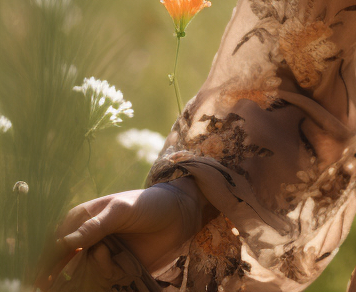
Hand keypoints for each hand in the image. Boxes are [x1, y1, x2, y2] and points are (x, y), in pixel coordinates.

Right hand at [40, 178, 209, 289]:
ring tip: (108, 254)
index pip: (57, 241)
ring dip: (93, 269)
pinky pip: (102, 277)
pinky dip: (107, 272)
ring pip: (82, 273)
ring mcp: (101, 253)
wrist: (179, 215)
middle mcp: (88, 238)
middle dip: (62, 273)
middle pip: (64, 262)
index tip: (43, 275)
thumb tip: (65, 243)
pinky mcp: (116, 266)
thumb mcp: (121, 210)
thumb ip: (95, 226)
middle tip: (56, 284)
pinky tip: (118, 262)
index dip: (48, 258)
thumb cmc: (148, 204)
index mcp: (83, 218)